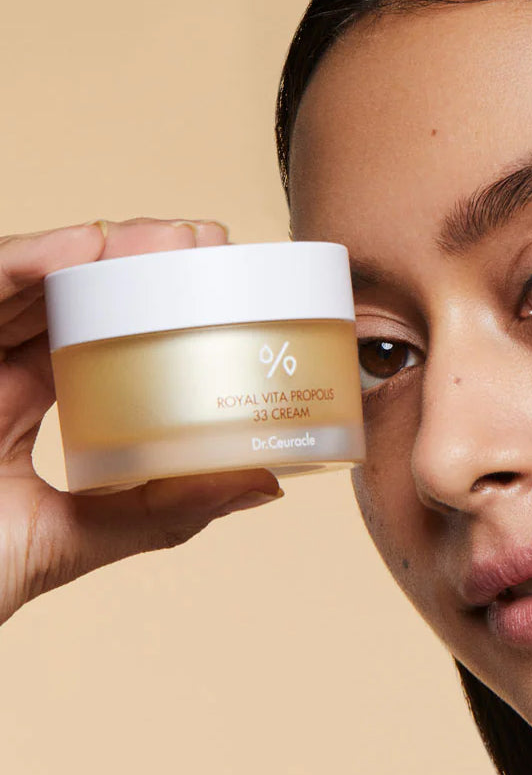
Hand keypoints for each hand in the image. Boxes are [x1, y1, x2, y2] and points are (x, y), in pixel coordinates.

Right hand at [0, 218, 284, 626]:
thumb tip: (264, 485)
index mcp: (16, 404)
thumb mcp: (75, 537)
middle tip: (213, 245)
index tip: (218, 290)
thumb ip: (163, 512)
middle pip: (63, 297)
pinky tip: (90, 243)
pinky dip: (28, 261)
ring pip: (25, 280)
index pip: (85, 335)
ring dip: (101, 249)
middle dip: (138, 265)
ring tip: (179, 237)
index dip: (145, 307)